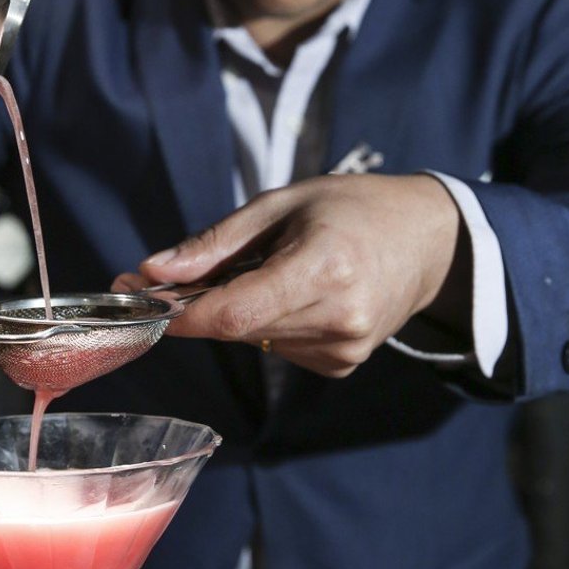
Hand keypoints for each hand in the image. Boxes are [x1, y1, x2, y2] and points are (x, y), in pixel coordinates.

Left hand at [115, 175, 466, 376]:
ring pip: (252, 340)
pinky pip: (276, 347)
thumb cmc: (353, 208)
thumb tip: (152, 272)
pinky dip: (265, 323)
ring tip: (260, 270)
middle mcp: (337, 318)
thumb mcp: (282, 204)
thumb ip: (216, 244)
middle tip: (168, 276)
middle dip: (195, 307)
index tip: (139, 298)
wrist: (429, 241)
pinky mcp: (341, 364)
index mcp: (325, 268)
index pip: (234, 313)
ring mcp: (343, 349)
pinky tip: (290, 293)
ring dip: (234, 313)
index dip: (180, 314)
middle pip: (236, 329)